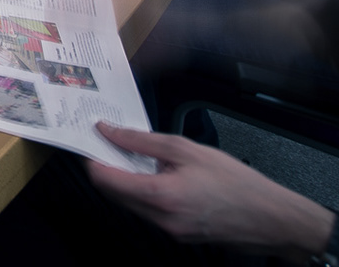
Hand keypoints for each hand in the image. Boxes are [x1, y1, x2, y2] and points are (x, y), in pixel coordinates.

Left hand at [87, 121, 336, 254]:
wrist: (274, 219)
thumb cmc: (239, 185)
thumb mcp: (188, 149)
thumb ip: (142, 140)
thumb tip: (111, 132)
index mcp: (159, 196)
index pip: (104, 180)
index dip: (93, 157)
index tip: (94, 140)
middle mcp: (160, 219)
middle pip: (113, 193)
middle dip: (108, 168)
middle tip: (114, 144)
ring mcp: (169, 230)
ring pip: (130, 204)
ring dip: (127, 181)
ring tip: (141, 158)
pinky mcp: (179, 234)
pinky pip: (149, 212)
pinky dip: (145, 193)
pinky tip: (160, 176)